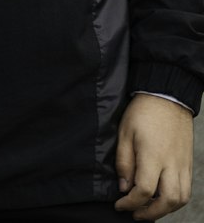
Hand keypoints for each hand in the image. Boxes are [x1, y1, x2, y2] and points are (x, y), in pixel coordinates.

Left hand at [114, 94, 193, 217]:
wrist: (168, 96)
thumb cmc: (143, 112)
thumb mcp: (125, 132)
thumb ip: (124, 162)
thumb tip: (124, 187)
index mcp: (153, 155)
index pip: (145, 190)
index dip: (130, 203)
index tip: (119, 204)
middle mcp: (171, 163)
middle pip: (167, 200)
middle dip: (150, 213)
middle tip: (135, 214)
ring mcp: (183, 164)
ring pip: (180, 199)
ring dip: (165, 210)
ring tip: (149, 210)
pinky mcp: (188, 163)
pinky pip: (186, 190)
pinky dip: (176, 201)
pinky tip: (163, 199)